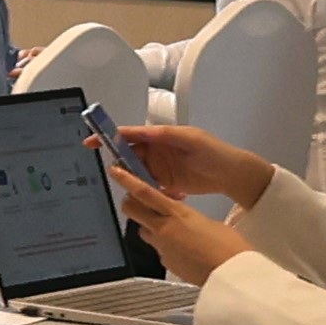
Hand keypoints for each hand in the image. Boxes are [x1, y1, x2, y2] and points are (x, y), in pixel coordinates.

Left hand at [108, 166, 248, 284]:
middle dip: (131, 203)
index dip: (127, 180)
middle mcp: (164, 230)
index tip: (115, 171)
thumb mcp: (210, 222)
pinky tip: (183, 249)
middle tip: (137, 201)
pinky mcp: (166, 263)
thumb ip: (190, 218)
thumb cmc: (230, 247)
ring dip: (149, 225)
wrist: (231, 275)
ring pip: (143, 230)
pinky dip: (164, 245)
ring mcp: (162, 248)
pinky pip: (158, 249)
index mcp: (178, 214)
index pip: (145, 193)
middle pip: (132, 210)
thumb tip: (185, 221)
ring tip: (168, 227)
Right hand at [116, 121, 273, 207]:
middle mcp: (156, 152)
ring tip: (155, 187)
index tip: (91, 142)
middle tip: (125, 175)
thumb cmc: (216, 152)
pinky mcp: (165, 184)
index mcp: (159, 136)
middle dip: (124, 166)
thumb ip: (166, 134)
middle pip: (128, 157)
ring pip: (137, 175)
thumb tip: (143, 131)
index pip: (128, 135)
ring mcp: (160, 169)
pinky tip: (171, 194)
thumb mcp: (192, 139)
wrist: (233, 175)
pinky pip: (149, 189)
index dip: (108, 138)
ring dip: (139, 183)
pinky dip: (153, 193)